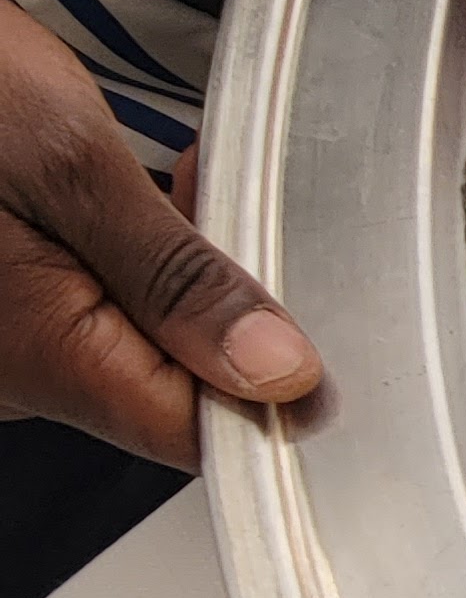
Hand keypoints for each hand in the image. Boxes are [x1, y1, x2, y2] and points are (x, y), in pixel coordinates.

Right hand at [0, 3, 321, 470]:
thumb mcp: (68, 162)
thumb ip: (177, 275)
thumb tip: (275, 371)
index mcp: (41, 358)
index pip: (195, 434)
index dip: (269, 388)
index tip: (304, 313)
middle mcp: (13, 378)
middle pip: (172, 392)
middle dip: (220, 304)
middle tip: (216, 196)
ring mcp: (3, 352)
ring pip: (136, 348)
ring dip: (177, 274)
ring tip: (172, 180)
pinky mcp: (2, 316)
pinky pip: (91, 315)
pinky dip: (129, 263)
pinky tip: (121, 201)